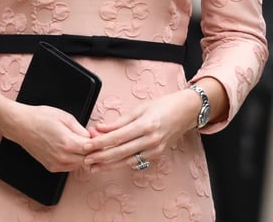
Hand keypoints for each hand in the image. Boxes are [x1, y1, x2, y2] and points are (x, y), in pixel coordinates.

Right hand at [4, 103, 92, 172]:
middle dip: (91, 149)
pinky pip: (69, 167)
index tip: (95, 134)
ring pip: (79, 164)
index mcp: (68, 143)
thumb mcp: (66, 117)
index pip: (92, 148)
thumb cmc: (41, 118)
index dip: (97, 141)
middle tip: (90, 138)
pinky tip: (71, 149)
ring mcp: (56, 164)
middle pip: (88, 159)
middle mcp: (62, 157)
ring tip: (79, 142)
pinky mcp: (51, 167)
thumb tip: (91, 137)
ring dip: (83, 156)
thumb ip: (81, 130)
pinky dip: (74, 160)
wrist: (21, 125)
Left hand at [82, 88, 199, 172]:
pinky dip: (122, 163)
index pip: (117, 137)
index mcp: (145, 125)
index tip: (87, 145)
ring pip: (127, 161)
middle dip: (101, 157)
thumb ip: (119, 121)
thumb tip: (99, 129)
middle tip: (86, 159)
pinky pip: (136, 161)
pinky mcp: (156, 155)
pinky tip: (110, 164)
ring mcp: (155, 149)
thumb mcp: (140, 108)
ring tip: (94, 166)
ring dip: (108, 165)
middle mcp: (151, 140)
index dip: (100, 143)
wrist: (186, 111)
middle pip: (120, 152)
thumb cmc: (164, 106)